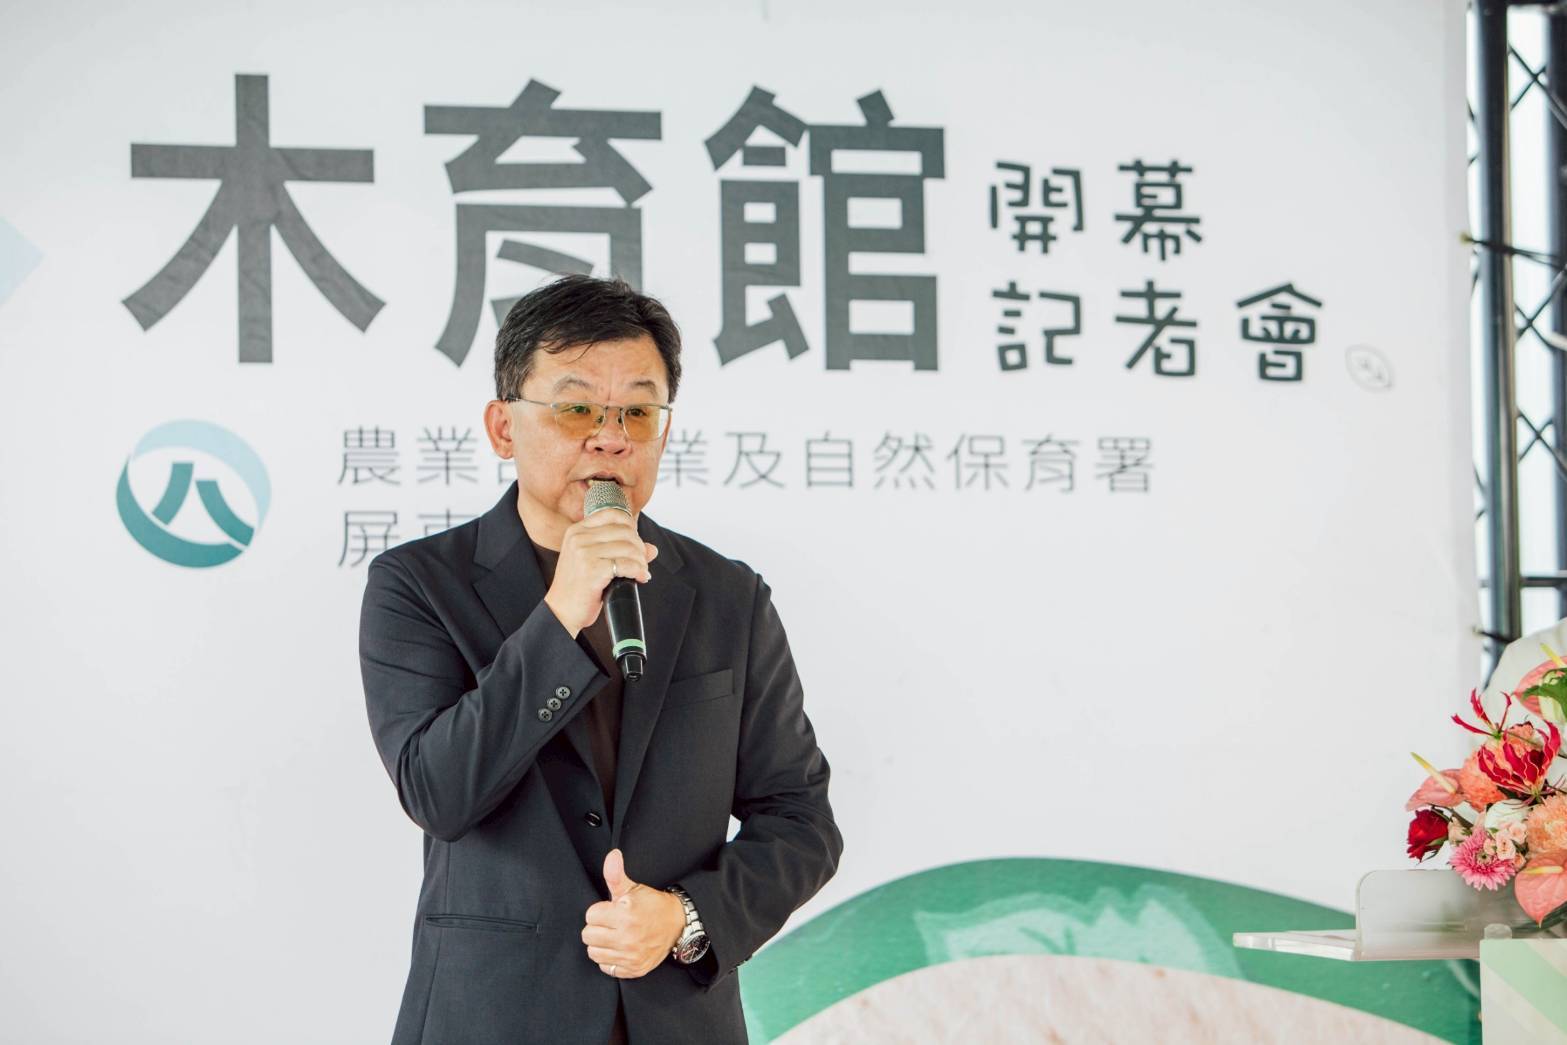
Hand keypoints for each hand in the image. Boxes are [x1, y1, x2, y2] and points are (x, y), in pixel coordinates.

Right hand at [543, 511, 657, 637]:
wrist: (561, 611)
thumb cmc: (578, 587)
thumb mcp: (595, 562)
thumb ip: (621, 550)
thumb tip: (653, 549)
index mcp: (577, 531)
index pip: (613, 514)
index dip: (631, 527)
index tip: (635, 543)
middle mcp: (579, 538)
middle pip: (626, 531)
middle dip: (640, 548)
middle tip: (641, 563)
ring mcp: (584, 553)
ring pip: (629, 547)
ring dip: (641, 561)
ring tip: (640, 572)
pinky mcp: (593, 569)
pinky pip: (627, 564)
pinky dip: (639, 571)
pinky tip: (640, 578)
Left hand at [581, 848, 684, 978]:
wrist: (676, 924)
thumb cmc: (652, 905)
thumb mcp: (633, 888)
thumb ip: (616, 874)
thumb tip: (612, 856)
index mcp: (625, 915)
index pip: (590, 916)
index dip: (599, 911)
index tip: (610, 911)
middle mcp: (627, 938)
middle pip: (588, 936)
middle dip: (597, 927)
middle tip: (611, 923)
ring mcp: (631, 956)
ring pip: (594, 953)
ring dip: (601, 944)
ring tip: (614, 936)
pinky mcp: (634, 969)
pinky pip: (606, 967)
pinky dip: (610, 959)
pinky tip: (620, 949)